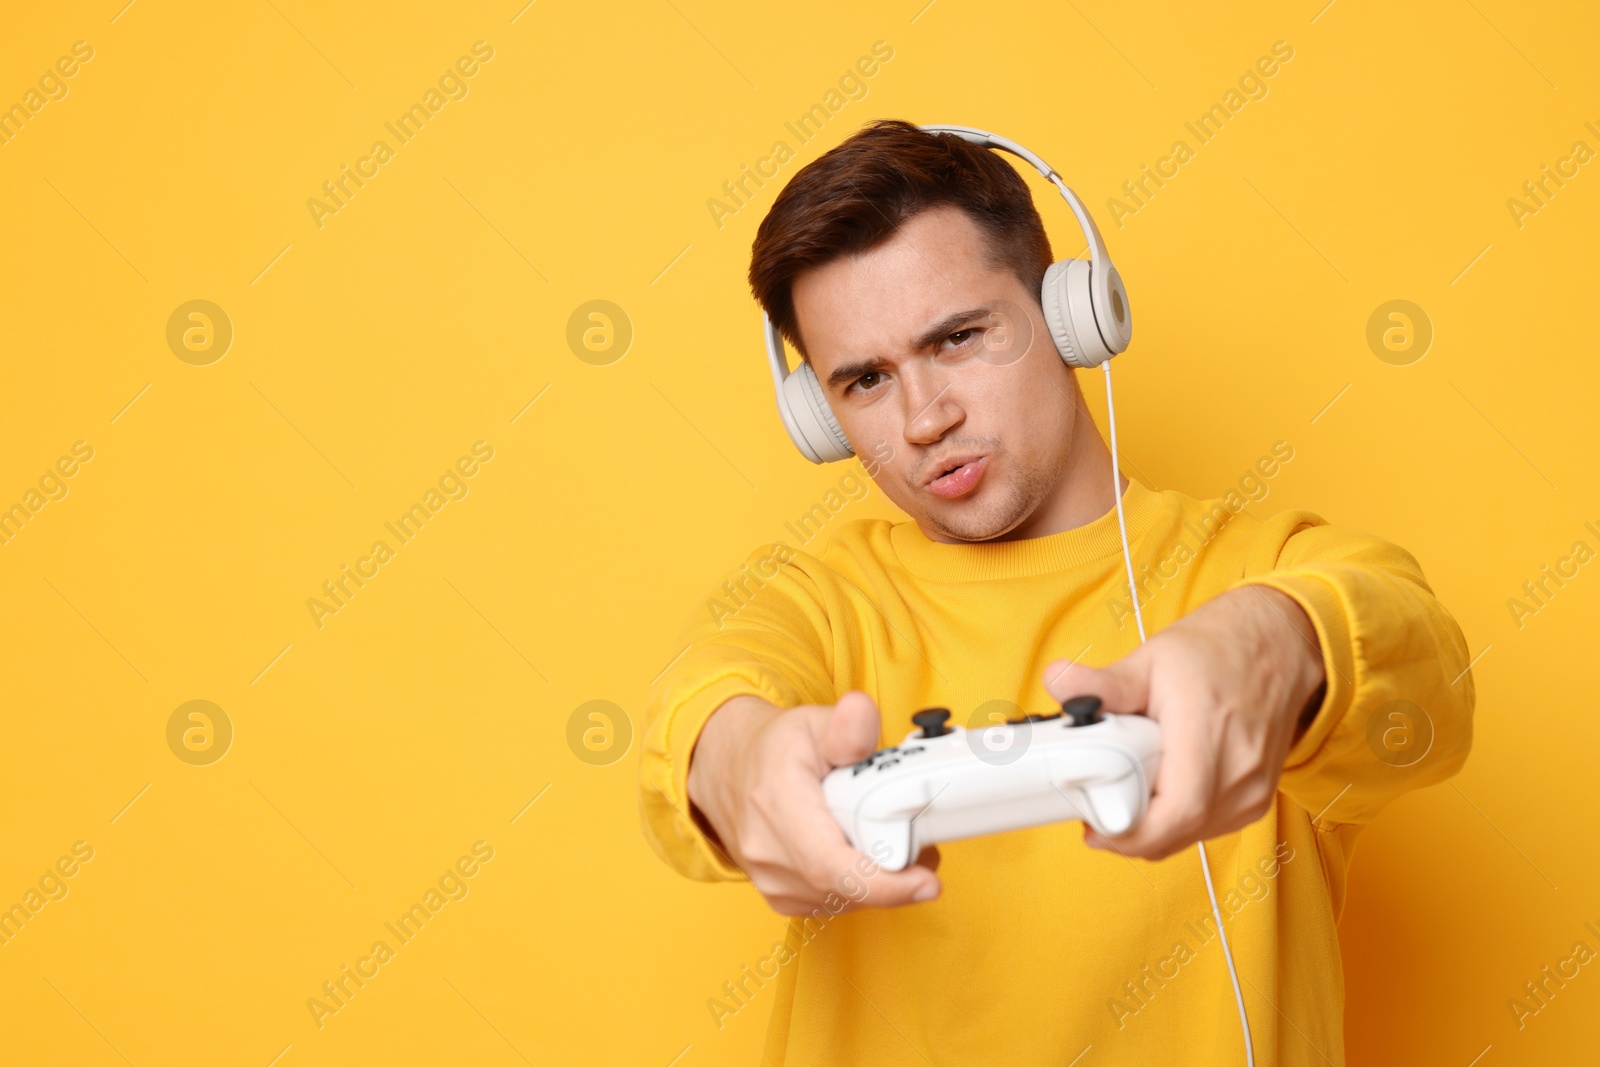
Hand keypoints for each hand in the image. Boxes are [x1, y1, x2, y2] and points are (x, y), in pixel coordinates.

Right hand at [686, 691, 941, 914]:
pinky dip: (860, 886)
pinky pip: (836, 902)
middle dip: (898, 873)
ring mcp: (772, 881)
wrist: (727, 770)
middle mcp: (768, 851)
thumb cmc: (775, 749)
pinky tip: (866, 854)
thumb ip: (847, 726)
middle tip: (922, 841)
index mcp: (777, 804)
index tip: (926, 882)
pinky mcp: (781, 898)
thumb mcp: (813, 723)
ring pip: (846, 899)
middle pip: (848, 885)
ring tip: (895, 839)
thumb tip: (862, 713)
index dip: (882, 883)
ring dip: (882, 880)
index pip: (829, 864)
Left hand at [1043, 586, 1325, 860]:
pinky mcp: (1255, 801)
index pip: (1176, 811)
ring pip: (1188, 837)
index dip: (1130, 832)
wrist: (1277, 646)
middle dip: (1128, 832)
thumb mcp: (1152, 658)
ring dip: (1150, 828)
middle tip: (1094, 810)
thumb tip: (1056, 681)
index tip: (1092, 825)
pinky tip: (1156, 792)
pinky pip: (1205, 829)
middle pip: (1176, 833)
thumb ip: (1103, 683)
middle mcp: (1240, 771)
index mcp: (1210, 734)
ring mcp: (1252, 791)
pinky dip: (1174, 821)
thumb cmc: (1217, 650)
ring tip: (1124, 794)